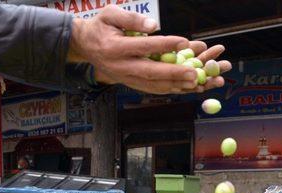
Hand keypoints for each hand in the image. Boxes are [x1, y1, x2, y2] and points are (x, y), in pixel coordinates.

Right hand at [68, 5, 230, 93]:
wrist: (86, 46)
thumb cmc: (101, 26)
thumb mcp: (110, 14)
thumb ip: (131, 19)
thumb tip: (153, 25)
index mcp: (115, 48)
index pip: (144, 47)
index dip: (164, 45)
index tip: (184, 41)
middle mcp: (121, 67)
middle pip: (151, 72)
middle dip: (174, 74)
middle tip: (194, 74)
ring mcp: (126, 79)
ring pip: (153, 85)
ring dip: (175, 85)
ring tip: (195, 83)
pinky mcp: (131, 84)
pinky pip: (152, 89)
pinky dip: (169, 89)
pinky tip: (184, 88)